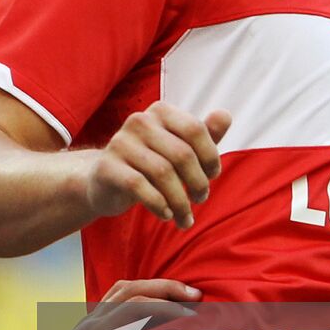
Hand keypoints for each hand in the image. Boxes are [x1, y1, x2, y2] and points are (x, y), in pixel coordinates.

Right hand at [85, 102, 230, 230]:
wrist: (104, 181)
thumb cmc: (150, 164)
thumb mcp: (180, 148)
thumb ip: (204, 134)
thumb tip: (225, 115)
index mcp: (160, 111)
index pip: (195, 129)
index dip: (210, 156)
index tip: (212, 176)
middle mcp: (139, 121)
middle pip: (182, 154)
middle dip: (198, 183)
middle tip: (200, 200)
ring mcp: (120, 143)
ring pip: (163, 173)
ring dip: (180, 202)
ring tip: (185, 218)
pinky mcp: (107, 167)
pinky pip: (139, 186)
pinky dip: (159, 205)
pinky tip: (166, 215)